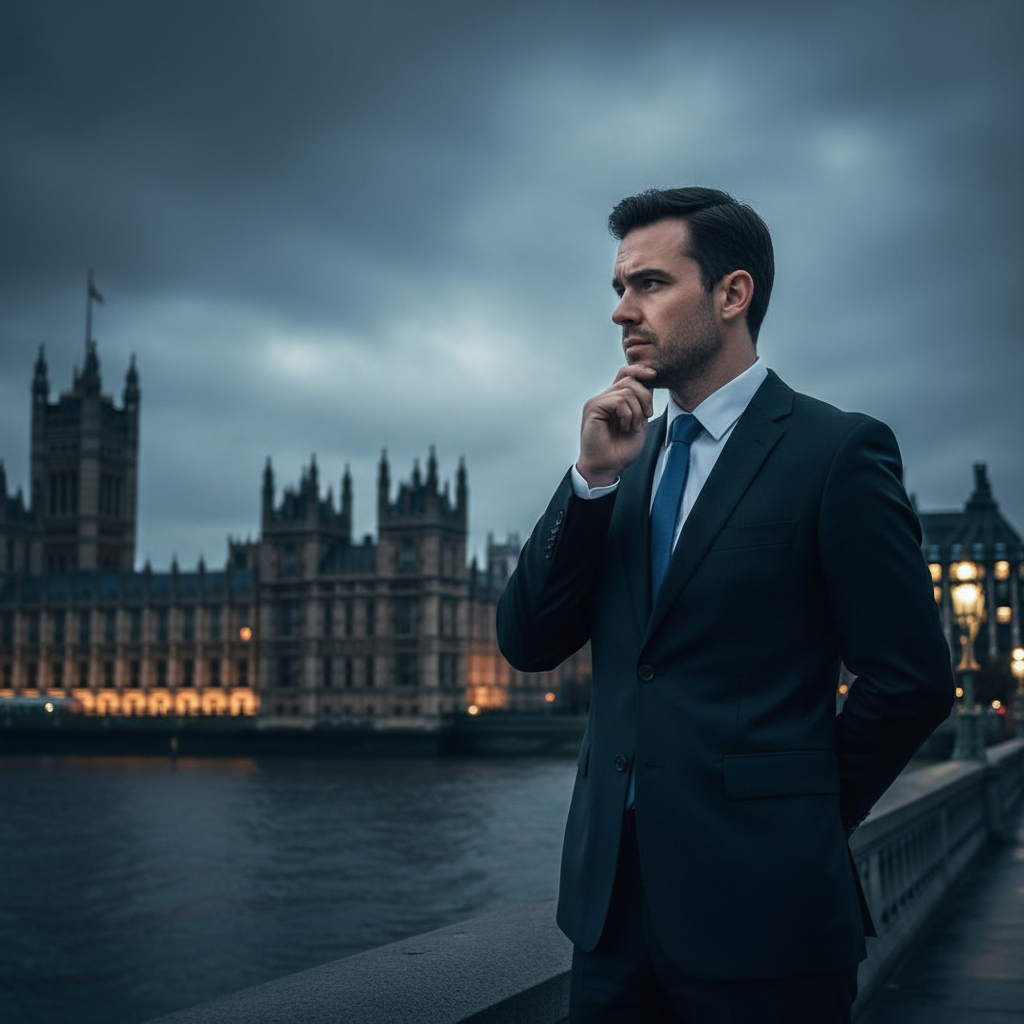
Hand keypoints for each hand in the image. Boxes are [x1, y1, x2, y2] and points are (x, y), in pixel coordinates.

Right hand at [576, 365, 655, 486]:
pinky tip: (624, 427)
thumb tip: (650, 381)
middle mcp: (603, 398)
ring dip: (637, 411)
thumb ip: (642, 402)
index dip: (640, 370)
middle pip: (629, 378)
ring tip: (632, 427)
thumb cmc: (621, 450)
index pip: (625, 373)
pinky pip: (619, 400)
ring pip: (627, 390)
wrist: (607, 467)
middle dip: (645, 396)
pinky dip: (628, 415)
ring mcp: (597, 402)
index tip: (655, 375)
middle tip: (647, 416)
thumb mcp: (639, 421)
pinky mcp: (593, 407)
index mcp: (613, 399)